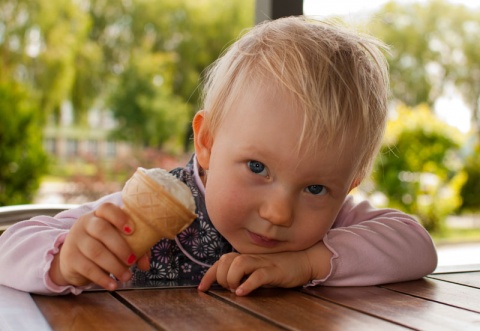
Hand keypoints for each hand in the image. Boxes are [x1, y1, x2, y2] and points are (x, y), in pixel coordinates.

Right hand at [49, 202, 149, 290]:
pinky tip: (113, 285)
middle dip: (120, 246)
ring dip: (114, 266)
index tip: (132, 230)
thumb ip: (135, 247)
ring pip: (96, 252)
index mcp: (98, 215)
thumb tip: (146, 265)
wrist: (72, 260)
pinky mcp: (70, 259)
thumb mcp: (117, 242)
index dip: (119, 217)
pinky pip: (88, 269)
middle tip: (132, 260)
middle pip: (102, 230)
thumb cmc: (103, 246)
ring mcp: (75, 240)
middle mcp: (85, 224)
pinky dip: (103, 278)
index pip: (106, 209)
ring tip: (127, 277)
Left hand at [198, 251, 313, 295]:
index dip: (209, 275)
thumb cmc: (279, 267)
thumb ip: (244, 273)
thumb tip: (228, 286)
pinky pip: (258, 275)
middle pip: (226, 260)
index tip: (202, 288)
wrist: (305, 260)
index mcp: (246, 257)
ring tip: (234, 289)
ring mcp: (263, 263)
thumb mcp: (258, 269)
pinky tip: (242, 291)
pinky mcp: (274, 271)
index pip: (221, 262)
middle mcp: (251, 257)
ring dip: (231, 278)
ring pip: (239, 264)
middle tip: (228, 288)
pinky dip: (247, 284)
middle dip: (221, 276)